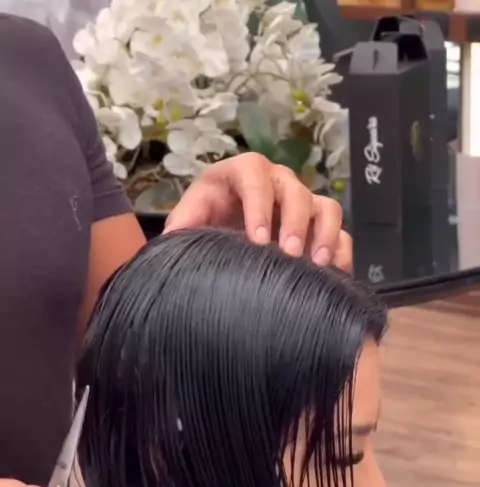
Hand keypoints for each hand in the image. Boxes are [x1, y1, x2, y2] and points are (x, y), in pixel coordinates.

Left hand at [163, 152, 351, 269]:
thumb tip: (173, 239)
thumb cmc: (207, 222)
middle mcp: (278, 183)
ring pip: (326, 207)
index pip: (255, 177)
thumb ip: (182, 225)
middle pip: (296, 191)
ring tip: (317, 266)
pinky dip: (341, 252)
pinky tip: (334, 276)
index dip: (259, 206)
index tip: (258, 240)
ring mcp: (303, 203)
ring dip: (324, 235)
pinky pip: (341, 233)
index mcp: (243, 173)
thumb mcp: (189, 221)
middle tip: (289, 256)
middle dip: (294, 224)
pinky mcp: (320, 226)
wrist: (223, 233)